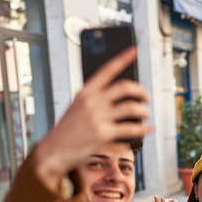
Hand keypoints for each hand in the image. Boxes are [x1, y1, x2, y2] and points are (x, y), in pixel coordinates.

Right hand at [34, 47, 152, 191]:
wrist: (53, 151)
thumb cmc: (65, 132)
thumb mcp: (76, 108)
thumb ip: (93, 100)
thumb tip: (116, 99)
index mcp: (85, 92)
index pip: (107, 70)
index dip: (123, 58)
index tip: (134, 50)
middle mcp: (92, 101)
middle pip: (125, 87)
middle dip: (141, 91)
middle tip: (145, 97)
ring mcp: (98, 117)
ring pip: (132, 107)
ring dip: (144, 111)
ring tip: (145, 115)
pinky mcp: (104, 133)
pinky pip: (131, 128)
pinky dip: (143, 128)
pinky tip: (148, 129)